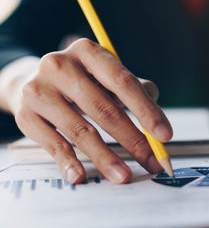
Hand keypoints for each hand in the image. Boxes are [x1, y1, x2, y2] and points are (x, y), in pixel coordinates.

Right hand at [10, 38, 172, 183]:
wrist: (31, 83)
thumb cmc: (80, 81)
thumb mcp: (105, 76)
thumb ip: (134, 89)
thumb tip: (156, 116)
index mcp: (88, 51)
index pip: (123, 82)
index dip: (147, 110)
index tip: (165, 136)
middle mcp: (60, 65)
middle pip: (104, 109)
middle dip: (133, 140)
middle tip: (152, 162)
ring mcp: (39, 90)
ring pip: (81, 130)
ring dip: (106, 157)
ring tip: (125, 176)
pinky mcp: (26, 114)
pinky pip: (52, 143)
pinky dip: (68, 162)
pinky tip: (81, 176)